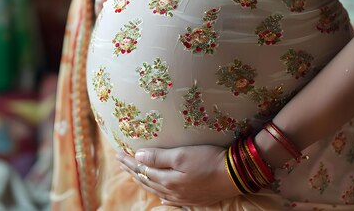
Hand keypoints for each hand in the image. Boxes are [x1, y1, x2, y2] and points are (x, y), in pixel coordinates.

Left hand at [117, 145, 239, 206]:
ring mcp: (183, 197)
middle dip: (133, 170)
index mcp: (167, 180)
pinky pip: (172, 200)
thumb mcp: (182, 154)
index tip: (118, 152)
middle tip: (121, 162)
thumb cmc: (209, 160)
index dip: (129, 161)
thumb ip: (159, 157)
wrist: (235, 174)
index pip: (142, 169)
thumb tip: (137, 157)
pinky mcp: (194, 198)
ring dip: (144, 181)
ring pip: (157, 190)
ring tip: (135, 175)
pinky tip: (161, 198)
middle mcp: (172, 191)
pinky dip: (162, 196)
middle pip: (147, 180)